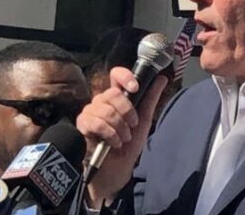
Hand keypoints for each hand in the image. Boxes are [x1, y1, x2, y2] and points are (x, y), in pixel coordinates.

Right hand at [76, 67, 167, 205]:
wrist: (118, 168)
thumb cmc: (130, 144)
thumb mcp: (144, 120)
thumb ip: (150, 98)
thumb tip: (162, 78)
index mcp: (117, 97)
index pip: (116, 75)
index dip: (125, 76)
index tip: (135, 87)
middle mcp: (102, 101)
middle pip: (112, 93)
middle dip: (127, 111)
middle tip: (132, 126)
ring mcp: (90, 112)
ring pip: (105, 109)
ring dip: (119, 127)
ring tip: (123, 138)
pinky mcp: (82, 125)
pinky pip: (96, 122)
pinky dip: (109, 134)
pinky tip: (114, 142)